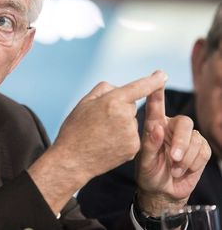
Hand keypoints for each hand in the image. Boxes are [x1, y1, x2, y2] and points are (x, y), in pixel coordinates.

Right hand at [28, 71, 167, 213]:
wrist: (72, 159)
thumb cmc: (76, 129)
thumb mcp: (84, 102)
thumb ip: (104, 89)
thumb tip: (120, 89)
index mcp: (112, 101)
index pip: (139, 87)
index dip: (153, 80)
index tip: (162, 75)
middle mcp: (125, 116)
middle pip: (130, 106)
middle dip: (119, 109)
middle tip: (99, 120)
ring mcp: (131, 134)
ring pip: (131, 122)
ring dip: (121, 124)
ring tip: (101, 134)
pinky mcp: (133, 148)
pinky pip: (131, 136)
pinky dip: (122, 138)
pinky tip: (107, 143)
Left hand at [135, 80, 211, 215]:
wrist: (162, 191)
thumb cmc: (149, 173)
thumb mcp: (144, 161)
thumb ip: (149, 144)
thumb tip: (157, 127)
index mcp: (154, 125)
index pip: (155, 106)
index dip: (157, 91)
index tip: (158, 75)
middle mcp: (171, 127)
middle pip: (184, 122)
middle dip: (181, 142)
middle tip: (173, 158)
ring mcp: (187, 138)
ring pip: (195, 138)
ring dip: (186, 157)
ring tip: (174, 169)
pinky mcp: (200, 149)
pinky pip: (203, 151)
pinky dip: (193, 163)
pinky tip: (182, 170)